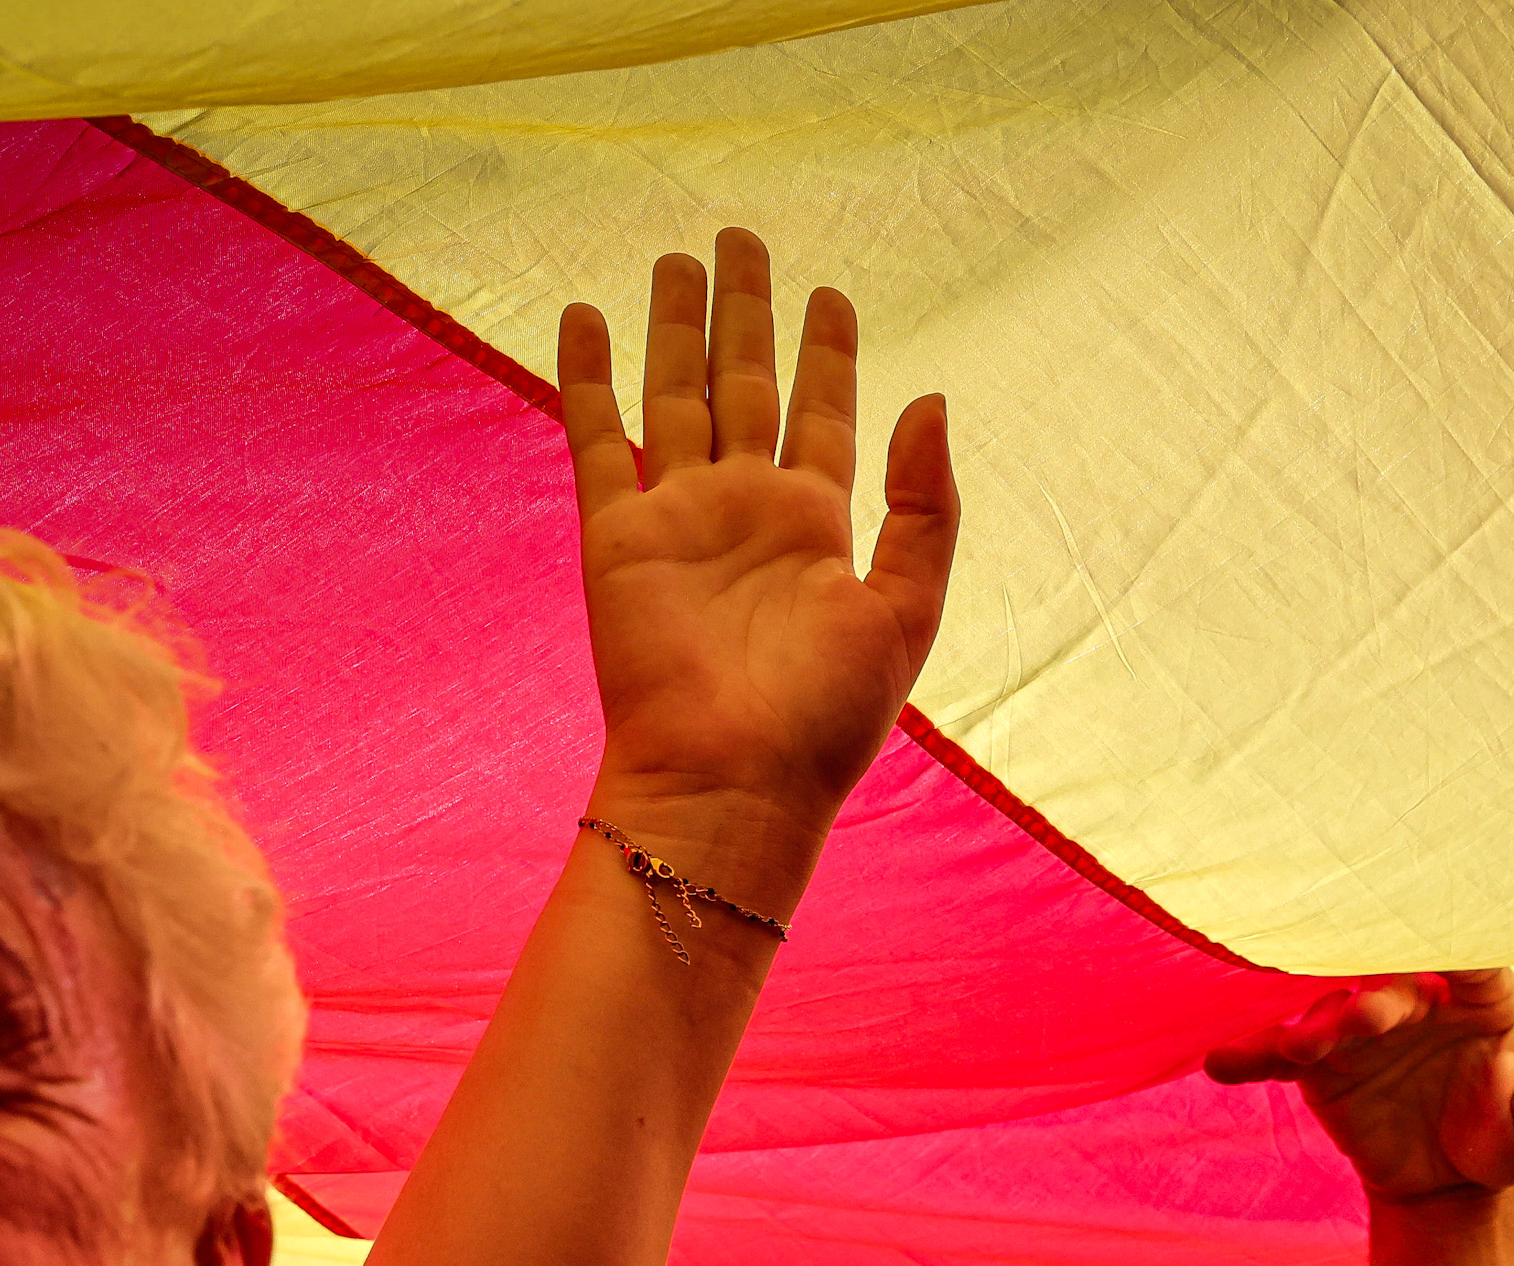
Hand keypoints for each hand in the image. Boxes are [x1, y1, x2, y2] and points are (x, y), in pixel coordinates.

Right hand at [557, 234, 957, 875]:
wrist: (729, 778)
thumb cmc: (824, 717)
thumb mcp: (905, 610)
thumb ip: (924, 507)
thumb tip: (930, 398)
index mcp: (819, 526)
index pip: (825, 413)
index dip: (828, 353)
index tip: (830, 295)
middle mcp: (748, 508)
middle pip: (745, 384)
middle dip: (746, 314)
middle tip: (743, 240)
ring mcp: (680, 516)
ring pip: (675, 394)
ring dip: (676, 327)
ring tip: (677, 259)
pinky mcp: (617, 534)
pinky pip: (597, 437)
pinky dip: (586, 377)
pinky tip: (583, 318)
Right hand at [1207, 971, 1513, 1202]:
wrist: (1448, 1179)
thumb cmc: (1505, 1135)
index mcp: (1482, 989)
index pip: (1469, 952)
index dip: (1449, 945)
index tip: (1429, 940)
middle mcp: (1417, 990)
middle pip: (1390, 976)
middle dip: (1373, 992)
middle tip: (1358, 1017)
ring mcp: (1362, 1022)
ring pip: (1332, 1009)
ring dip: (1314, 1025)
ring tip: (1295, 1048)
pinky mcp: (1319, 1060)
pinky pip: (1281, 1054)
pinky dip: (1251, 1057)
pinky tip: (1219, 1064)